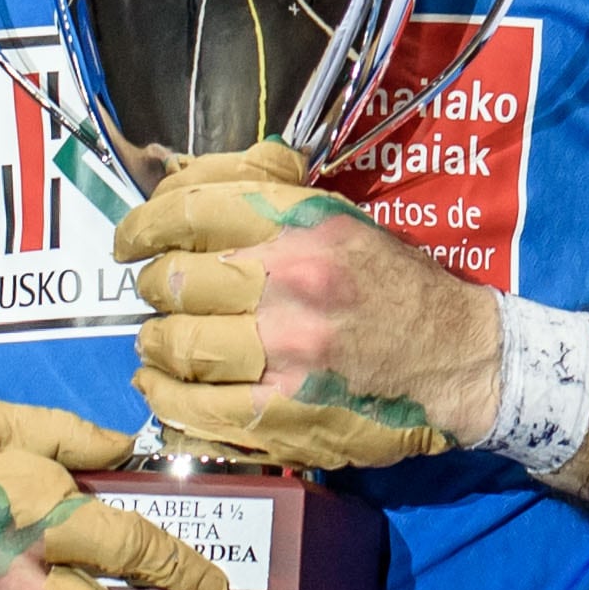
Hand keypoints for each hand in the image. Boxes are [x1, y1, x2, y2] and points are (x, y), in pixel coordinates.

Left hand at [115, 142, 490, 466]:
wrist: (457, 359)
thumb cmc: (394, 285)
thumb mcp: (342, 218)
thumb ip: (270, 191)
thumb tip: (190, 174)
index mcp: (305, 227)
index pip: (191, 209)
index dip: (143, 224)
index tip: (131, 240)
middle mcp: (292, 284)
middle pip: (173, 278)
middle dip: (155, 286)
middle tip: (164, 292)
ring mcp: (285, 353)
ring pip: (173, 342)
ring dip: (156, 341)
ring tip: (163, 339)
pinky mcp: (280, 415)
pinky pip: (188, 404)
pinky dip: (162, 393)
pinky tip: (163, 384)